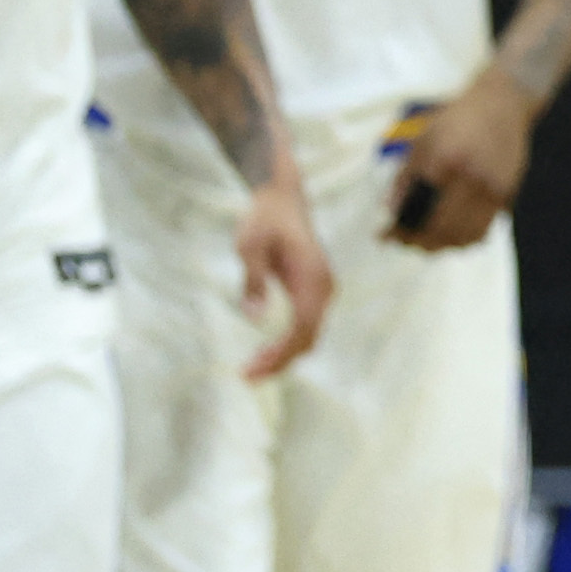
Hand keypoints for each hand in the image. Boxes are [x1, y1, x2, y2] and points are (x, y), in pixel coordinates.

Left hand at [237, 170, 331, 379]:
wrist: (282, 195)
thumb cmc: (264, 217)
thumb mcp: (249, 245)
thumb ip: (253, 280)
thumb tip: (256, 318)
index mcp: (312, 278)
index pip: (302, 330)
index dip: (279, 355)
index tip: (252, 369)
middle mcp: (324, 287)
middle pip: (308, 340)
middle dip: (280, 362)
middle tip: (246, 376)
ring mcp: (322, 289)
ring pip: (309, 336)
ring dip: (284, 356)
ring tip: (252, 369)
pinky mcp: (314, 290)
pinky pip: (306, 325)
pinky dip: (288, 343)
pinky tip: (267, 351)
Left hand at [387, 72, 534, 250]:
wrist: (503, 103)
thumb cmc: (457, 119)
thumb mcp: (423, 139)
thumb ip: (406, 176)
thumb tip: (390, 210)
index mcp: (444, 158)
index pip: (417, 207)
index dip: (400, 228)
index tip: (387, 234)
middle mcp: (470, 177)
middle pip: (440, 228)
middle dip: (417, 241)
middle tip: (402, 241)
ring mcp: (492, 188)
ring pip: (463, 236)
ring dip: (440, 246)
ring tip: (423, 242)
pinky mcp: (506, 195)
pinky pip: (481, 231)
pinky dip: (462, 240)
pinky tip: (450, 236)